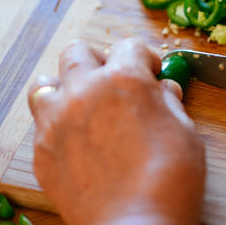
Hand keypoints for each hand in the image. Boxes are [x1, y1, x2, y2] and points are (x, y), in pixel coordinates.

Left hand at [28, 38, 204, 224]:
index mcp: (124, 79)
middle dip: (98, 61)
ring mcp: (57, 120)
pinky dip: (57, 125)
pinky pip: (41, 123)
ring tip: (83, 106)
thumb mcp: (185, 131)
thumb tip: (162, 90)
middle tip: (113, 82)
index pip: (129, 45)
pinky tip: (76, 142)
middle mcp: (84, 90)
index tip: (150, 72)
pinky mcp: (42, 151)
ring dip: (65, 87)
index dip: (144, 58)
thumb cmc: (170, 181)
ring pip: (46, 82)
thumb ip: (168, 102)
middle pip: (78, 51)